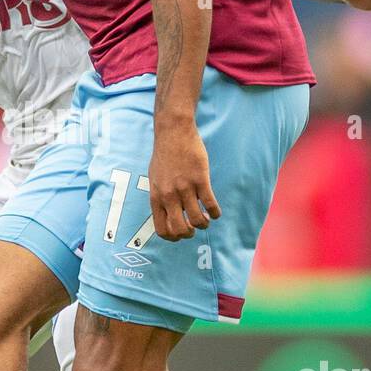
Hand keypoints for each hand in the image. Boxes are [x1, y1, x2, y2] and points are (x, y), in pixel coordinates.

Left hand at [148, 119, 220, 240]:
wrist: (173, 132)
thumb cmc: (164, 155)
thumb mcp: (154, 179)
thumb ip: (160, 197)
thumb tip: (166, 214)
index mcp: (156, 197)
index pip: (162, 229)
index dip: (173, 237)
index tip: (181, 234)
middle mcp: (169, 195)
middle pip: (180, 230)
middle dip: (189, 234)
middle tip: (194, 227)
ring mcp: (185, 188)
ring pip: (197, 220)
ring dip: (204, 224)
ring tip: (206, 218)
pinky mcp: (200, 179)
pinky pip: (210, 204)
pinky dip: (215, 212)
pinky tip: (216, 211)